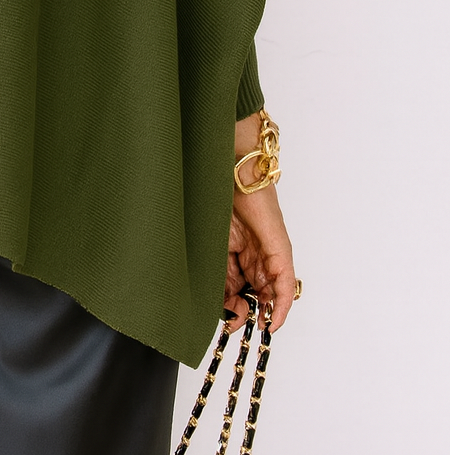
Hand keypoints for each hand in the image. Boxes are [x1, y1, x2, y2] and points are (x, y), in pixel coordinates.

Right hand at [224, 181, 295, 333]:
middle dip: (245, 313)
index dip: (231, 309)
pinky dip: (281, 306)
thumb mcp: (214, 251)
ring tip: (248, 321)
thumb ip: (219, 278)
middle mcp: (255, 261)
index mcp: (237, 259)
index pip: (236, 292)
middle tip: (235, 321)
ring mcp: (270, 258)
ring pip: (270, 296)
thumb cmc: (218, 205)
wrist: (230, 179)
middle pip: (253, 297)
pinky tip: (273, 321)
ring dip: (262, 313)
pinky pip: (285, 286)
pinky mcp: (281, 254)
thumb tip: (223, 308)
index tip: (227, 321)